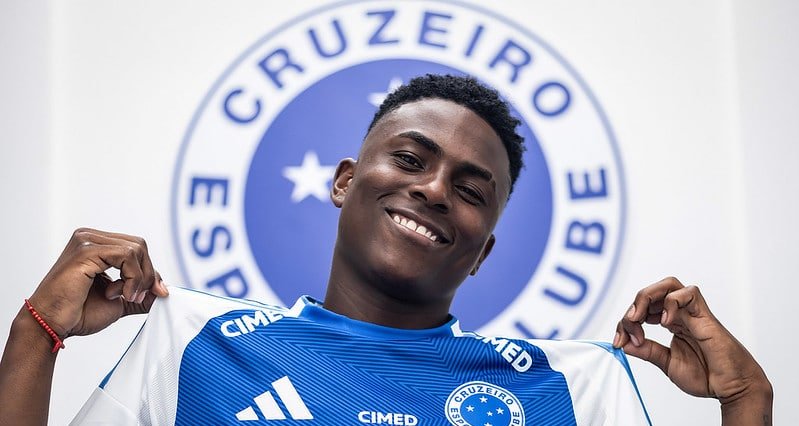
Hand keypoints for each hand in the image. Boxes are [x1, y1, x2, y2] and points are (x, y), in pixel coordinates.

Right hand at [27, 228, 168, 338]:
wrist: (51, 325)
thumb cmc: (77, 313)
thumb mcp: (119, 301)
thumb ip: (140, 292)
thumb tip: (163, 290)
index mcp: (96, 245)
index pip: (136, 248)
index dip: (149, 270)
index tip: (155, 292)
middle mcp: (90, 237)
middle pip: (139, 245)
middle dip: (147, 274)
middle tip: (137, 297)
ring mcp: (86, 241)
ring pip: (136, 249)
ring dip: (139, 278)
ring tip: (125, 296)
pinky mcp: (86, 250)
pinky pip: (126, 255)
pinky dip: (131, 277)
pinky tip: (118, 293)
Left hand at [613, 277, 771, 422]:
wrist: (733, 387)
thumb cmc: (708, 375)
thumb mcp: (667, 363)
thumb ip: (647, 351)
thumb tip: (623, 344)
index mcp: (672, 322)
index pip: (642, 309)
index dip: (625, 323)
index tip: (619, 342)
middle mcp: (681, 314)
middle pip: (653, 291)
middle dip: (633, 305)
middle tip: (628, 325)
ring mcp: (693, 313)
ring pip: (669, 284)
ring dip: (647, 297)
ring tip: (639, 318)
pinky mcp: (705, 316)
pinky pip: (689, 293)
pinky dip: (672, 302)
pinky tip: (665, 322)